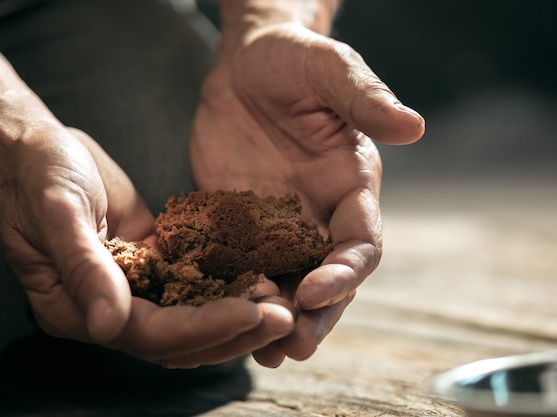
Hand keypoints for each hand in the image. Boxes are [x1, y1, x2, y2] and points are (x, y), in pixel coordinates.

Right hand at [0, 125, 293, 366]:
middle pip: (178, 338)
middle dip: (232, 331)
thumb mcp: (56, 212)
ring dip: (236, 315)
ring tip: (283, 304)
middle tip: (284, 317)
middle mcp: (109, 308)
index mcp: (75, 309)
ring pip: (191, 317)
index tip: (250, 312)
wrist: (37, 150)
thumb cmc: (37, 174)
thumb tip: (108, 325)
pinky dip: (226, 285)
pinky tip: (261, 273)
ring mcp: (133, 288)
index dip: (200, 327)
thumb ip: (82, 267)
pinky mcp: (152, 262)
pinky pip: (193, 283)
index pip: (147, 333)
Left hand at [190, 23, 424, 366]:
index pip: (359, 243)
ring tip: (259, 351)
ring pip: (282, 283)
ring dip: (273, 317)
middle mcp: (317, 215)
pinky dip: (230, 292)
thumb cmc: (293, 61)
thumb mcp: (329, 70)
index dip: (345, 271)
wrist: (245, 66)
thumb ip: (364, 99)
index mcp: (350, 187)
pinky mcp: (234, 223)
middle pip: (325, 279)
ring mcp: (274, 224)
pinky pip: (235, 264)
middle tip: (294, 348)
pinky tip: (215, 314)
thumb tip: (414, 125)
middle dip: (314, 316)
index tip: (318, 291)